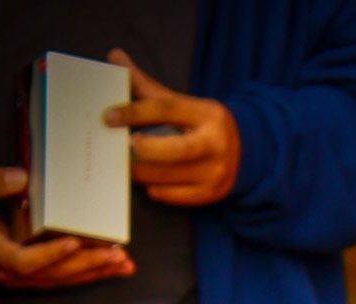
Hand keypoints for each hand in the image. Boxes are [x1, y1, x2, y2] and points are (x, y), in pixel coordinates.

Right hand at [0, 167, 134, 288]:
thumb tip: (22, 177)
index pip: (25, 261)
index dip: (50, 255)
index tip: (74, 242)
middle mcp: (9, 272)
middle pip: (53, 275)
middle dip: (88, 265)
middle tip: (118, 256)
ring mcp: (21, 277)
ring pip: (62, 280)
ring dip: (95, 273)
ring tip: (125, 265)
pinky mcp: (31, 275)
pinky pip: (62, 277)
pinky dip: (87, 272)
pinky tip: (110, 267)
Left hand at [106, 49, 239, 205]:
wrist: (245, 153)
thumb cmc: (203, 125)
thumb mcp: (183, 103)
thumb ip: (148, 85)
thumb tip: (114, 56)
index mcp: (207, 113)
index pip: (167, 110)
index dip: (135, 113)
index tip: (109, 117)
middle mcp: (214, 144)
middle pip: (175, 150)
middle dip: (144, 149)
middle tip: (125, 147)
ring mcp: (214, 173)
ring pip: (170, 176)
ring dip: (142, 171)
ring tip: (128, 165)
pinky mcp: (209, 194)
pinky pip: (173, 196)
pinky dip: (155, 189)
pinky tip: (147, 181)